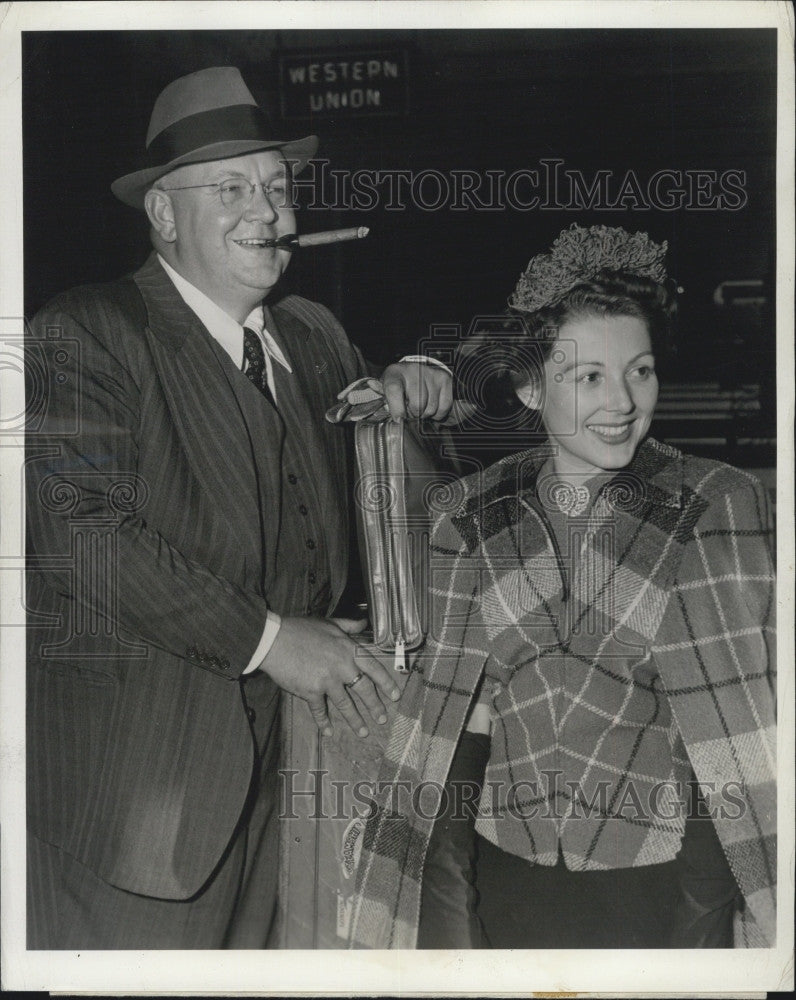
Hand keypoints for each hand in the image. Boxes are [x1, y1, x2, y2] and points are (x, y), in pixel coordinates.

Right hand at [259, 616, 401, 736]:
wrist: (274, 640)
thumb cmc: (301, 629)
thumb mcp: (329, 624)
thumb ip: (349, 626)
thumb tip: (363, 623)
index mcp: (348, 650)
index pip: (374, 669)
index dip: (386, 683)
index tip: (395, 696)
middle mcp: (342, 667)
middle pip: (364, 690)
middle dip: (375, 707)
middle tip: (382, 719)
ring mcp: (327, 681)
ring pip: (346, 704)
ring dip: (355, 720)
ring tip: (363, 732)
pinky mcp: (311, 691)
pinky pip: (320, 710)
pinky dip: (323, 721)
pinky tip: (328, 731)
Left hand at [382, 361, 452, 420]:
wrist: (416, 371)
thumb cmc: (399, 386)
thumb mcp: (387, 391)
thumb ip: (384, 404)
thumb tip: (386, 419)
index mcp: (394, 373)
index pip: (394, 390)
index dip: (396, 408)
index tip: (399, 420)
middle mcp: (413, 370)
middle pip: (417, 403)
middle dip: (414, 414)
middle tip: (411, 412)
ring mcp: (430, 374)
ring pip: (431, 408)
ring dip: (426, 415)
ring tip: (421, 408)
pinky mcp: (444, 379)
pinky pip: (443, 407)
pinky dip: (438, 413)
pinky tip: (432, 406)